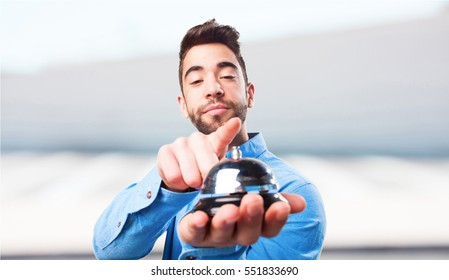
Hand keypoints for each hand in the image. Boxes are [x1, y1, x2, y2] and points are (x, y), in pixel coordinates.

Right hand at [157, 117, 241, 191]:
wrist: (179, 171)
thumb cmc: (201, 168)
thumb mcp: (215, 168)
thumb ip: (221, 171)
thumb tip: (224, 180)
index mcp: (215, 141)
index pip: (223, 135)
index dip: (230, 129)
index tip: (236, 122)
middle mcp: (198, 139)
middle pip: (207, 168)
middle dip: (206, 181)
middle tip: (202, 180)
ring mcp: (181, 142)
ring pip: (190, 176)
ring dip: (191, 183)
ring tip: (190, 177)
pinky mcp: (165, 150)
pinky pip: (174, 177)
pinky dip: (178, 184)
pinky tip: (179, 176)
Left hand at [178, 192, 305, 246]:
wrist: (203, 210)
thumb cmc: (233, 204)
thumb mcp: (256, 198)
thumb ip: (275, 198)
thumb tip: (301, 203)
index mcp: (254, 226)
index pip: (270, 228)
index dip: (276, 219)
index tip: (281, 206)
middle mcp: (236, 234)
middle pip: (247, 232)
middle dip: (251, 217)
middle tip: (253, 200)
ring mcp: (215, 235)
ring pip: (222, 232)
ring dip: (226, 221)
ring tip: (230, 209)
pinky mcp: (194, 233)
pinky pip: (195, 232)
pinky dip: (197, 225)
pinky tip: (199, 216)